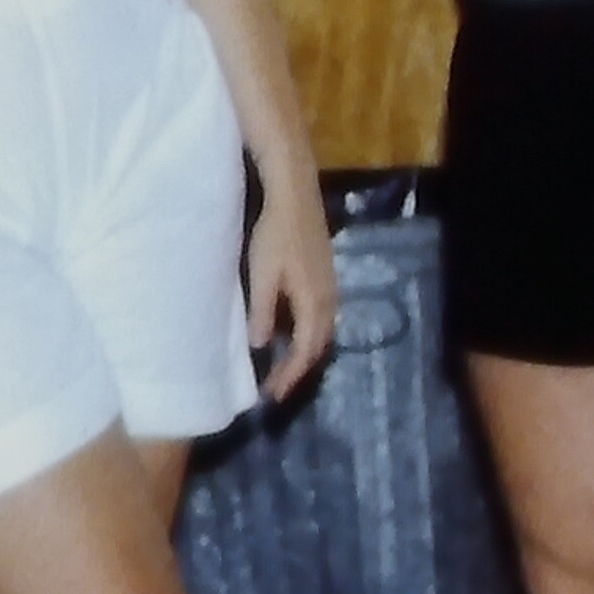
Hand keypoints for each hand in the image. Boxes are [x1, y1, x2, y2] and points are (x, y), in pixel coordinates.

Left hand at [246, 173, 341, 401]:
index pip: (306, 351)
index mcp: (315, 303)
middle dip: (297, 370)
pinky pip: (320, 317)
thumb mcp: (263, 275)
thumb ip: (263, 311)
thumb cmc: (275, 235)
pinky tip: (290, 333)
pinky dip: (307, 334)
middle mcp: (329, 300)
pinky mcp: (326, 277)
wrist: (295, 198)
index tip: (272, 394)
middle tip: (275, 387)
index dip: (290, 375)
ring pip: (322, 332)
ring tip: (282, 367)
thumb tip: (262, 345)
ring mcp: (331, 288)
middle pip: (318, 346)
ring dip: (303, 352)